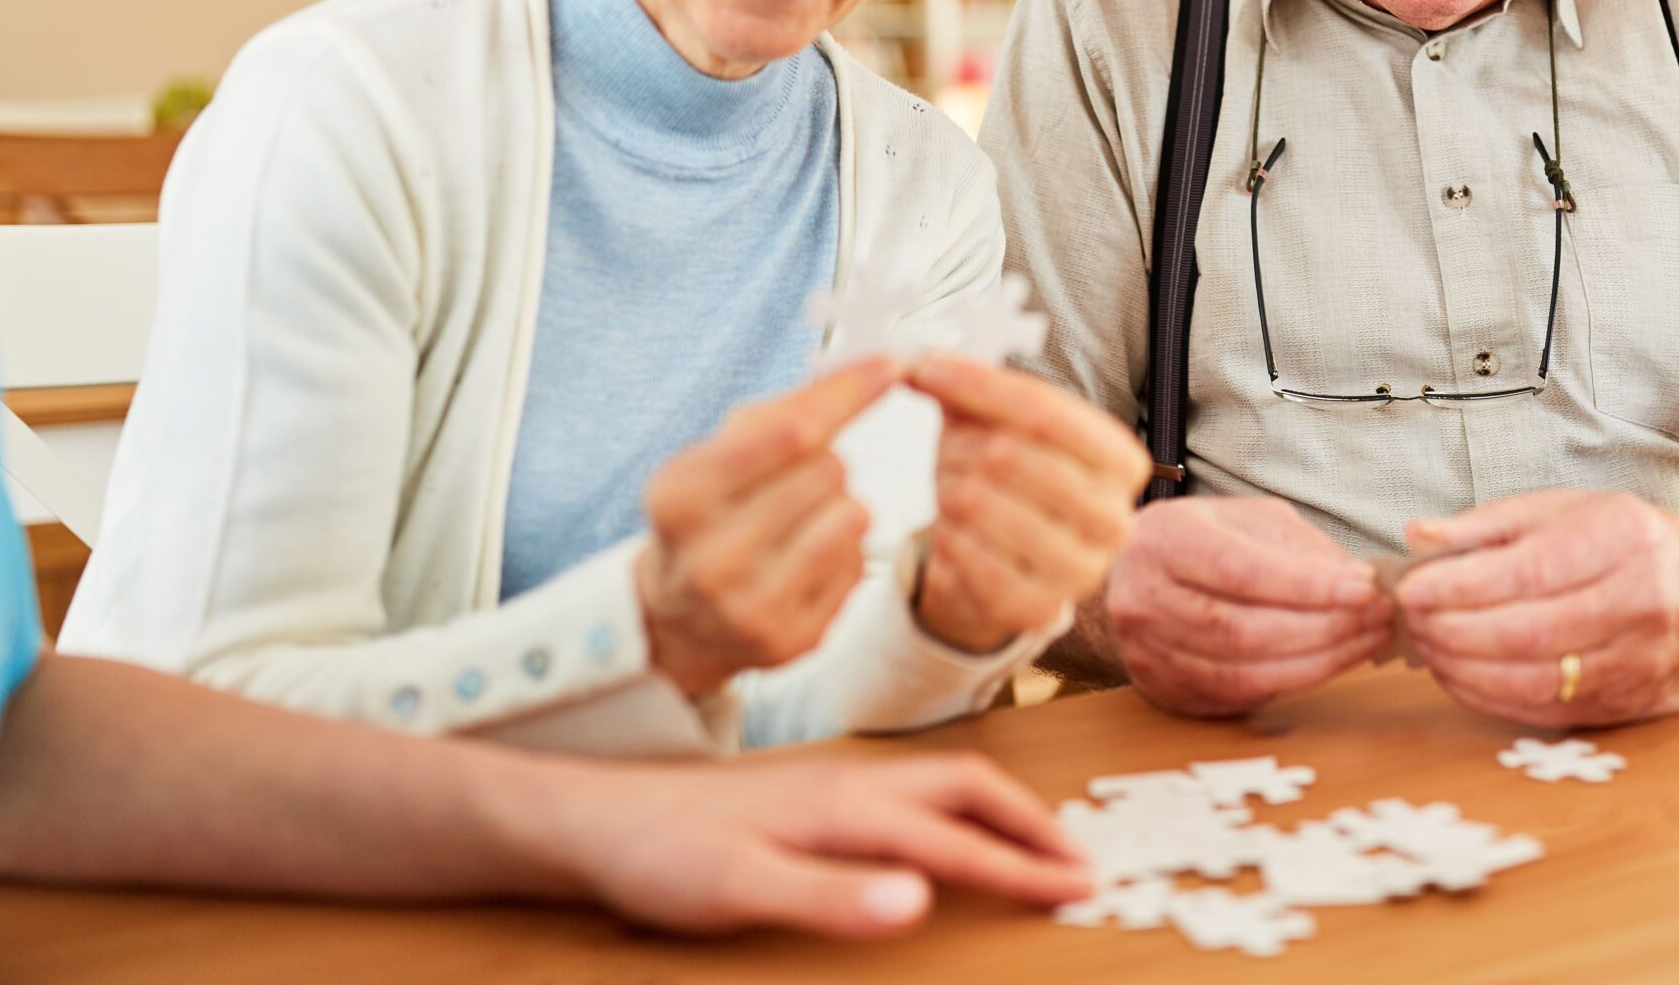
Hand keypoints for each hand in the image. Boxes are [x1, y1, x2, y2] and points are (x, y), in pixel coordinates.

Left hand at [527, 751, 1093, 938]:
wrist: (594, 820)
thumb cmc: (662, 859)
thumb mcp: (740, 891)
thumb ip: (832, 896)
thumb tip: (919, 896)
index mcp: (846, 808)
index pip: (959, 839)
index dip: (1023, 867)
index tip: (1081, 889)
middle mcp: (851, 782)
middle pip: (969, 788)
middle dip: (1033, 824)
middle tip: (1084, 863)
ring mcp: (832, 781)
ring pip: (943, 783)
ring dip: (1001, 810)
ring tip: (1039, 844)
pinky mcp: (812, 792)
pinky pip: (913, 790)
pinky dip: (960, 808)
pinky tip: (950, 833)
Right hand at [636, 358, 891, 697]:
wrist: (681, 615)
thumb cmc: (713, 508)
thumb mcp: (725, 449)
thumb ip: (795, 407)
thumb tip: (877, 368)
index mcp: (678, 498)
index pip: (789, 434)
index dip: (847, 394)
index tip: (890, 365)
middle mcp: (707, 560)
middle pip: (827, 471)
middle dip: (825, 462)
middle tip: (794, 481)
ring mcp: (749, 609)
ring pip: (853, 517)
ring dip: (842, 505)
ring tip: (803, 519)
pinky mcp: (791, 640)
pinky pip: (859, 565)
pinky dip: (845, 551)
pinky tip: (806, 559)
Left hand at [907, 357, 1152, 653]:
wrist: (1006, 561)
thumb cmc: (1010, 481)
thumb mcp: (1001, 424)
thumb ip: (972, 387)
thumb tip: (924, 363)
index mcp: (1121, 461)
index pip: (1044, 411)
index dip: (979, 386)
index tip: (927, 371)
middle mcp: (1114, 519)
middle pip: (1009, 455)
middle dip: (960, 445)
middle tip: (948, 450)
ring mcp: (1081, 571)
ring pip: (979, 503)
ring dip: (948, 489)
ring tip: (952, 490)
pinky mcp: (1038, 609)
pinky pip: (965, 556)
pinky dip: (945, 536)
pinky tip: (951, 530)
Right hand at [1104, 496, 1391, 716]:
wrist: (1126, 577)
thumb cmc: (1196, 542)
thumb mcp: (1245, 519)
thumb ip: (1298, 547)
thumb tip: (1359, 581)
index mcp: (1166, 541)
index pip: (1242, 571)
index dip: (1309, 586)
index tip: (1366, 589)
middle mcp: (1148, 599)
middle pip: (1245, 629)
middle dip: (1325, 628)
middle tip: (1378, 618)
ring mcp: (1151, 652)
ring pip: (1245, 672)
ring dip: (1319, 661)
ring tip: (1367, 641)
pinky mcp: (1165, 690)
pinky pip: (1239, 696)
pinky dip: (1294, 681)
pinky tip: (1330, 662)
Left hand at [1395, 491, 1678, 726]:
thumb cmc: (1637, 546)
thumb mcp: (1569, 510)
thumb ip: (1490, 524)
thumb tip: (1420, 537)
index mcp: (1622, 540)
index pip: (1527, 571)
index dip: (1459, 586)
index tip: (1411, 589)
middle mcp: (1639, 603)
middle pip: (1526, 631)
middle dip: (1453, 630)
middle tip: (1411, 621)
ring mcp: (1641, 662)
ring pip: (1535, 679)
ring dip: (1466, 670)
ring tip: (1429, 649)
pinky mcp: (1632, 705)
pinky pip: (1549, 710)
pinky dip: (1493, 698)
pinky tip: (1462, 677)